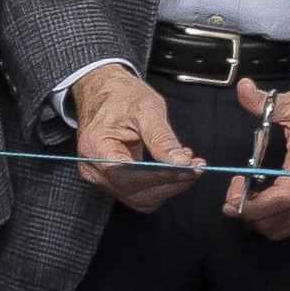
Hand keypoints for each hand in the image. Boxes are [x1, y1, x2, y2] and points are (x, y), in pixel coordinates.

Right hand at [67, 62, 197, 212]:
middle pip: (135, 193)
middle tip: (196, 167)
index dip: (161, 177)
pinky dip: (159, 186)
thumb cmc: (121, 96)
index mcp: (96, 147)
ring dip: (167, 187)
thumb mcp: (146, 109)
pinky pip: (137, 193)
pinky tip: (172, 170)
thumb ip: (162, 139)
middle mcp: (93, 168)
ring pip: (139, 198)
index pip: (129, 175)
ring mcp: (100, 178)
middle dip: (169, 184)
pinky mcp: (110, 181)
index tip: (188, 169)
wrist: (104, 92)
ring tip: (187, 166)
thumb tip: (181, 163)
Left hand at [228, 82, 289, 239]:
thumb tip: (244, 89)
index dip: (253, 202)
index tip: (235, 189)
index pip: (283, 197)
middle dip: (246, 211)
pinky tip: (264, 202)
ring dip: (257, 218)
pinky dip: (272, 221)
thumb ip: (265, 102)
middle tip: (235, 191)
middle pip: (274, 220)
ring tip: (248, 196)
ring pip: (279, 228)